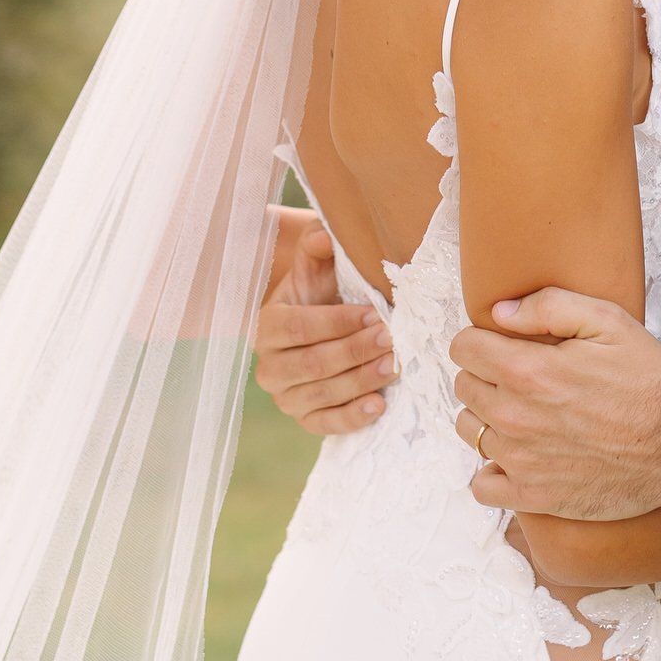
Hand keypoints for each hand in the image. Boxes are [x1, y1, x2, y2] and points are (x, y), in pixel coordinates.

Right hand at [252, 206, 395, 435]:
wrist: (321, 324)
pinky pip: (326, 424)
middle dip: (354, 352)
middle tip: (389, 338)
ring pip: (322, 395)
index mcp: (267, 326)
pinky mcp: (305, 419)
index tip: (372, 313)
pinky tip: (379, 404)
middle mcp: (269, 366)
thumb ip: (317, 247)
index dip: (335, 322)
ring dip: (360, 381)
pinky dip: (352, 417)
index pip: (297, 328)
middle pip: (311, 364)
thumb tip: (323, 235)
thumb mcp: (317, 267)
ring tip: (394, 365)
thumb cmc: (321, 292)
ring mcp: (286, 397)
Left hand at [451, 291, 660, 519]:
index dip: (481, 339)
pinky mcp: (533, 495)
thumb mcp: (608, 321)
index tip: (502, 344)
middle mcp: (514, 416)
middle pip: (463, 386)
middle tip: (522, 377)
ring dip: (487, 418)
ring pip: (469, 429)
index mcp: (528, 371)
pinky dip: (493, 470)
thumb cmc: (646, 381)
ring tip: (523, 413)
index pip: (463, 348)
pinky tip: (517, 456)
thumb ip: (548, 306)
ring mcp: (520, 460)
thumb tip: (499, 312)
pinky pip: (482, 485)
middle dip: (486, 375)